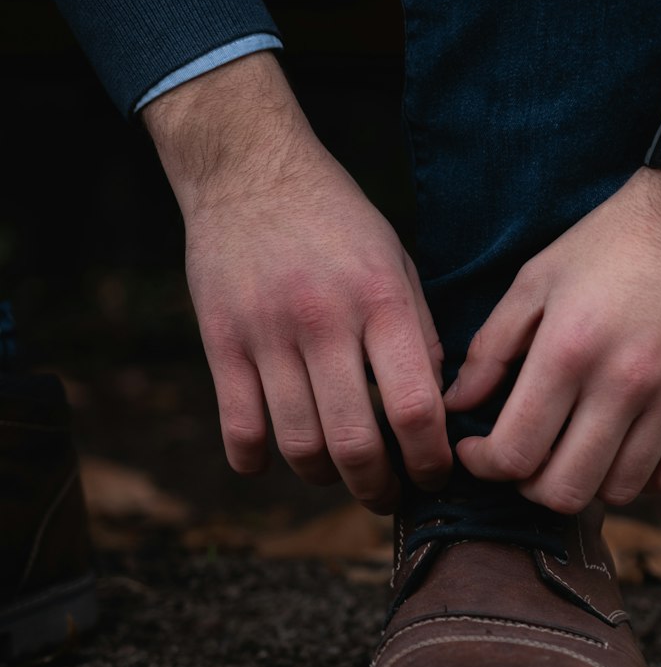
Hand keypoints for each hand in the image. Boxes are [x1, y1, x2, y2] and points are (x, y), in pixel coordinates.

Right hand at [145, 53, 449, 512]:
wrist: (250, 170)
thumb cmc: (338, 221)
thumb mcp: (397, 263)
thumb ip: (417, 334)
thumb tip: (432, 410)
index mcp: (380, 301)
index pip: (415, 408)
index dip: (430, 460)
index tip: (435, 475)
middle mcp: (324, 321)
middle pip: (355, 442)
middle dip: (379, 488)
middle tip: (389, 496)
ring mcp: (267, 334)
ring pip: (298, 445)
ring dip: (323, 477)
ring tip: (339, 475)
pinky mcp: (220, 341)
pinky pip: (239, 428)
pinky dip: (257, 461)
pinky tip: (273, 459)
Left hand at [446, 53, 660, 513]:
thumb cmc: (610, 243)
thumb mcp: (537, 279)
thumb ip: (491, 347)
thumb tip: (456, 405)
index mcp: (568, 350)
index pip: (514, 453)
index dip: (484, 465)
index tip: (478, 451)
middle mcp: (623, 382)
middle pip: (563, 490)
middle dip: (529, 486)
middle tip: (525, 458)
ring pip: (618, 491)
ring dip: (587, 480)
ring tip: (576, 447)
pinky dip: (642, 476)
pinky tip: (625, 446)